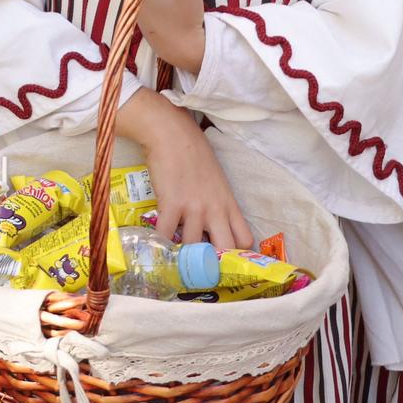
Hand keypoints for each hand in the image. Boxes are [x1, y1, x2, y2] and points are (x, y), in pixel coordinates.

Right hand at [117, 90, 255, 248]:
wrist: (172, 134)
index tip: (224, 260)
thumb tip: (212, 226)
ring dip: (182, 254)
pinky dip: (161, 244)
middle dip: (213, 263)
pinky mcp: (171, 205)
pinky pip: (166, 236)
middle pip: (224, 250)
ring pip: (192, 248)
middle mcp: (215, 209)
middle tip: (200, 267)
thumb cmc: (194, 154)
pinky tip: (156, 243)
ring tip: (174, 255)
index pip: (245, 240)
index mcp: (229, 203)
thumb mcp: (216, 180)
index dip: (236, 255)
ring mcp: (194, 208)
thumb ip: (217, 204)